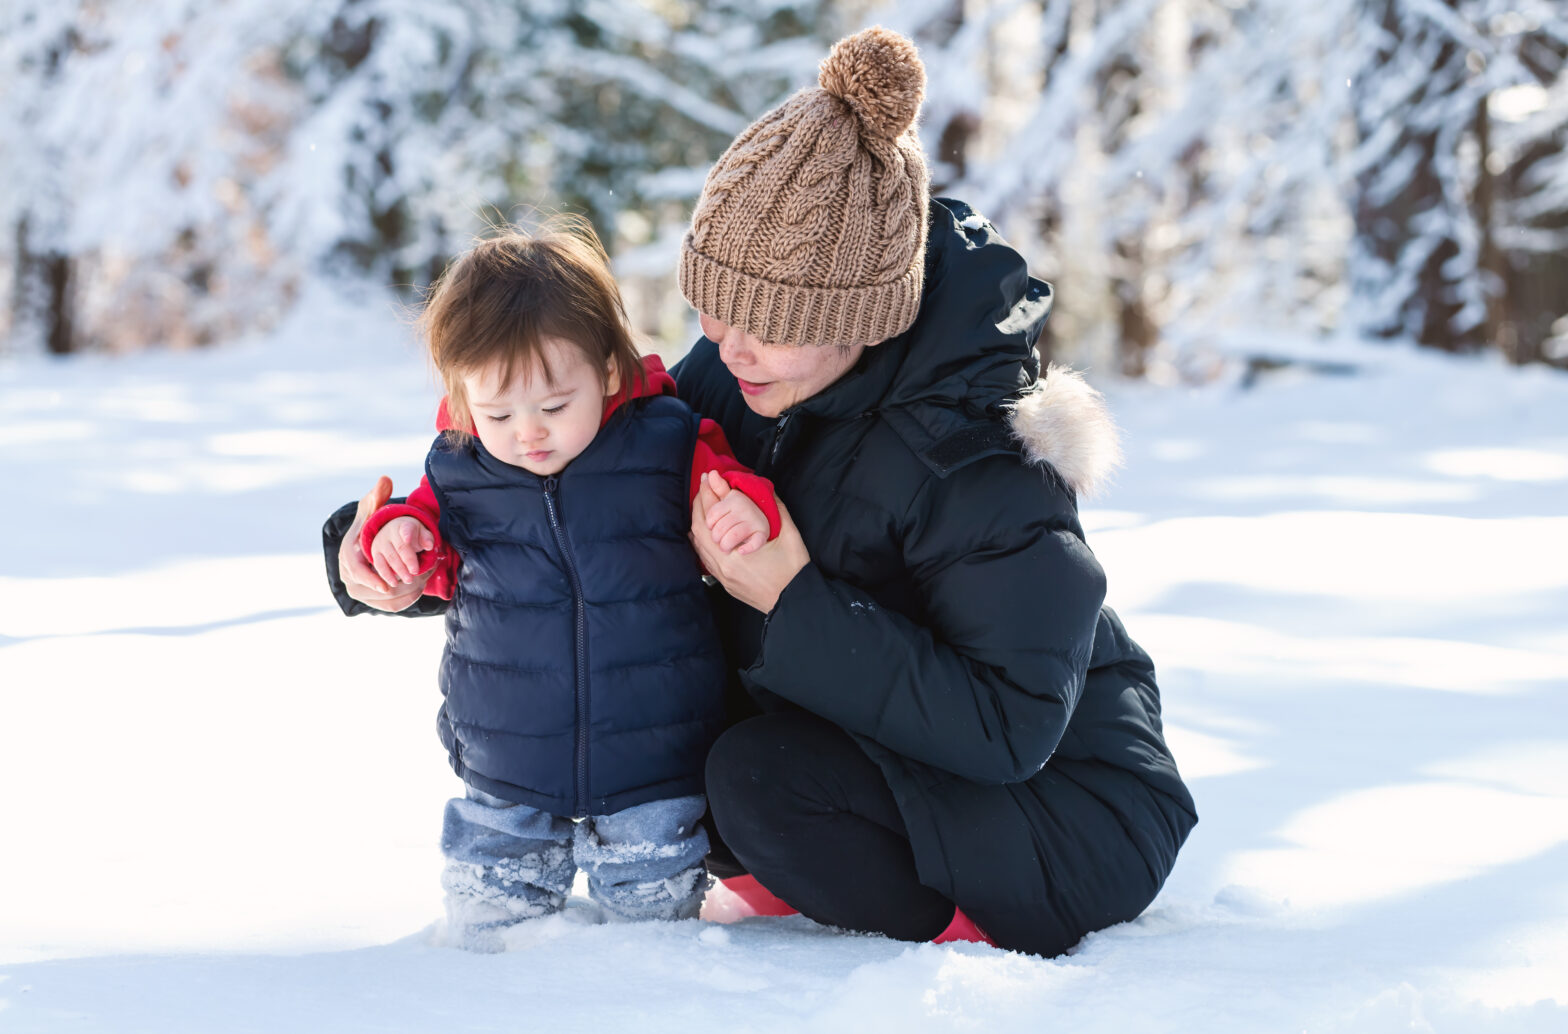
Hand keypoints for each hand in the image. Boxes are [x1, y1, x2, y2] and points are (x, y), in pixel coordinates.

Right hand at [339, 476, 432, 611]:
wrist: (366, 543)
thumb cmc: (370, 525)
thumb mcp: (371, 510)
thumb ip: (377, 497)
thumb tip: (385, 479)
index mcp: (347, 555)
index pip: (355, 572)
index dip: (370, 579)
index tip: (386, 584)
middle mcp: (349, 575)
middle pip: (369, 590)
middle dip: (392, 589)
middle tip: (413, 585)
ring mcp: (358, 588)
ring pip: (379, 600)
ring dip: (400, 596)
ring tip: (419, 588)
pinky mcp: (369, 597)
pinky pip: (386, 605)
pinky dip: (401, 601)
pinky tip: (416, 593)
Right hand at [369, 516, 434, 587]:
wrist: (394, 531)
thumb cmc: (413, 535)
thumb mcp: (422, 533)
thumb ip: (426, 539)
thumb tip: (429, 546)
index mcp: (404, 526)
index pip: (406, 529)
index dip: (407, 534)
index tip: (408, 539)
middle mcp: (389, 534)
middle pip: (399, 547)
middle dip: (408, 561)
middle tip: (415, 572)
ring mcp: (381, 543)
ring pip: (389, 558)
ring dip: (399, 570)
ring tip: (409, 580)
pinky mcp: (375, 554)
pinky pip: (380, 565)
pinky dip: (387, 575)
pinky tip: (394, 583)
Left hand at [691, 474, 809, 613]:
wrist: (795, 603)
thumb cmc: (794, 571)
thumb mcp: (791, 536)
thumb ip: (778, 509)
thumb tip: (767, 490)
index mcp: (736, 554)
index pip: (711, 519)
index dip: (708, 495)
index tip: (709, 477)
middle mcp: (723, 567)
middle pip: (699, 531)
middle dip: (699, 505)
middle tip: (704, 487)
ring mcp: (722, 577)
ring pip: (699, 545)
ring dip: (699, 522)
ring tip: (702, 505)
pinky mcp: (725, 584)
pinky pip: (705, 558)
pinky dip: (702, 541)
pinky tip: (705, 531)